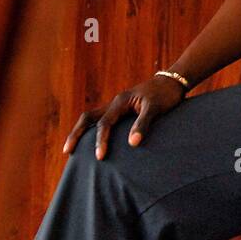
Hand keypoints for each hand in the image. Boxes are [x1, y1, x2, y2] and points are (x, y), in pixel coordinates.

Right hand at [63, 74, 187, 160]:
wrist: (172, 82)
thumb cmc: (166, 95)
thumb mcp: (156, 108)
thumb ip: (143, 124)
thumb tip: (132, 144)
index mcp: (120, 101)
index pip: (104, 123)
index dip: (100, 140)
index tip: (100, 156)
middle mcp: (115, 103)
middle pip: (88, 118)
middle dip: (76, 134)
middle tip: (67, 151)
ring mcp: (117, 106)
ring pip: (93, 118)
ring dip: (82, 131)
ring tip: (73, 148)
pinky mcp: (122, 110)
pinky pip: (102, 120)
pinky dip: (94, 130)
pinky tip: (93, 141)